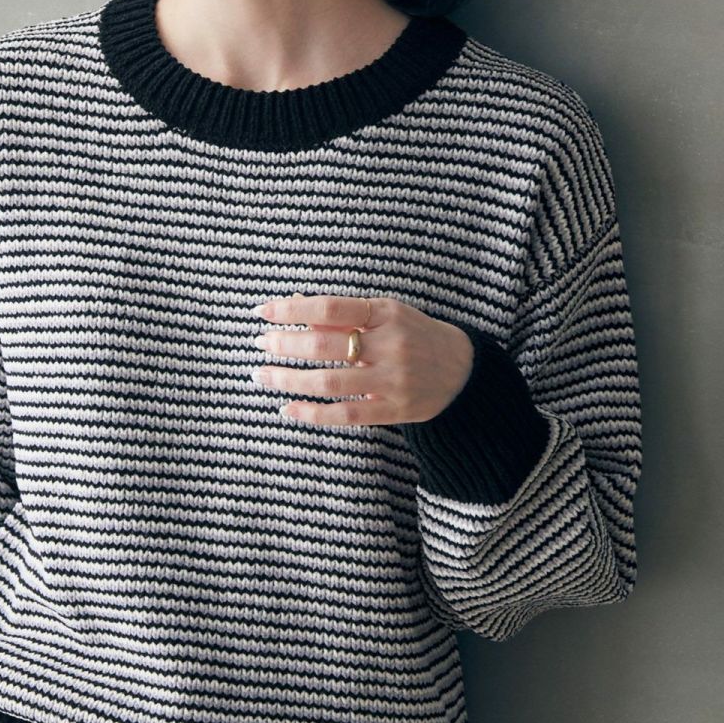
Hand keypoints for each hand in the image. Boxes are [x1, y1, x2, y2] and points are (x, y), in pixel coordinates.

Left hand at [251, 292, 473, 426]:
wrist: (464, 372)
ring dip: (289, 380)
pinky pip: (346, 415)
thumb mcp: (385, 315)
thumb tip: (292, 307)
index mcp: (386, 313)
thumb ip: (342, 315)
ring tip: (262, 375)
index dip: (291, 309)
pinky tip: (288, 408)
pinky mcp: (394, 410)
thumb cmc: (415, 336)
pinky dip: (313, 413)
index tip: (262, 312)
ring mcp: (393, 380)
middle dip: (284, 345)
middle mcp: (391, 345)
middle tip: (259, 345)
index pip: (330, 308)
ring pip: (330, 383)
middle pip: (325, 346)